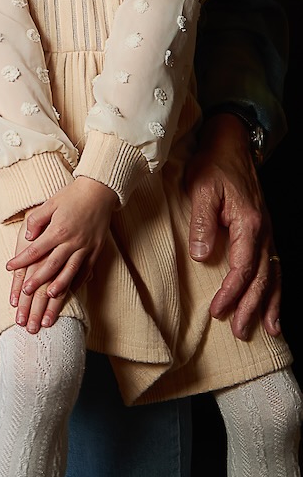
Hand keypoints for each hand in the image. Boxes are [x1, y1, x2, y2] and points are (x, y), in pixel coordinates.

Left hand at [7, 178, 117, 332]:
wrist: (100, 191)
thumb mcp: (50, 203)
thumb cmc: (72, 195)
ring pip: (70, 271)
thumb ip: (37, 219)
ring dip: (59, 286)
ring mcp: (86, 247)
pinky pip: (87, 269)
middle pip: (51, 265)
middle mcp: (72, 241)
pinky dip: (78, 281)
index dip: (21, 260)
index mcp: (58, 230)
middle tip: (25, 292)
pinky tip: (71, 290)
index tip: (9, 267)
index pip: (35, 249)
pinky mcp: (96, 250)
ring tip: (48, 298)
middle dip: (37, 280)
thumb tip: (27, 236)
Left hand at [186, 114, 279, 338]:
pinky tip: (273, 307)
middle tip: (239, 333)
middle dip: (251, 307)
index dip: (231, 293)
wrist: (231, 143)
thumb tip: (201, 256)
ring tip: (265, 331)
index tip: (218, 312)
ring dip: (268, 304)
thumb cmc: (212, 164)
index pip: (242, 268)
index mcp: (248, 222)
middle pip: (261, 278)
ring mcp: (265, 231)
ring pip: (273, 275)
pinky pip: (274, 266)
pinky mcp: (262, 231)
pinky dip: (275, 289)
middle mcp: (262, 231)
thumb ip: (202, 222)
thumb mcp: (200, 188)